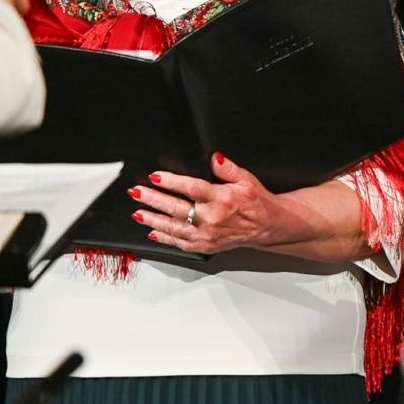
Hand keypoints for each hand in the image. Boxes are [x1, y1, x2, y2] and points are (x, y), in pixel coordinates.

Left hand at [127, 152, 284, 253]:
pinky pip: (180, 242)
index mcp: (220, 199)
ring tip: (137, 212)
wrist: (266, 226)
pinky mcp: (205, 245)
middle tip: (136, 192)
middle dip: (153, 199)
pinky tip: (152, 231)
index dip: (171, 182)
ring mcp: (206, 235)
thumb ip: (228, 168)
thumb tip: (214, 158)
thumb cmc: (255, 202)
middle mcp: (211, 218)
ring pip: (174, 227)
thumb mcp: (246, 178)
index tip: (155, 176)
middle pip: (176, 208)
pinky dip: (165, 237)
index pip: (191, 188)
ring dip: (153, 219)